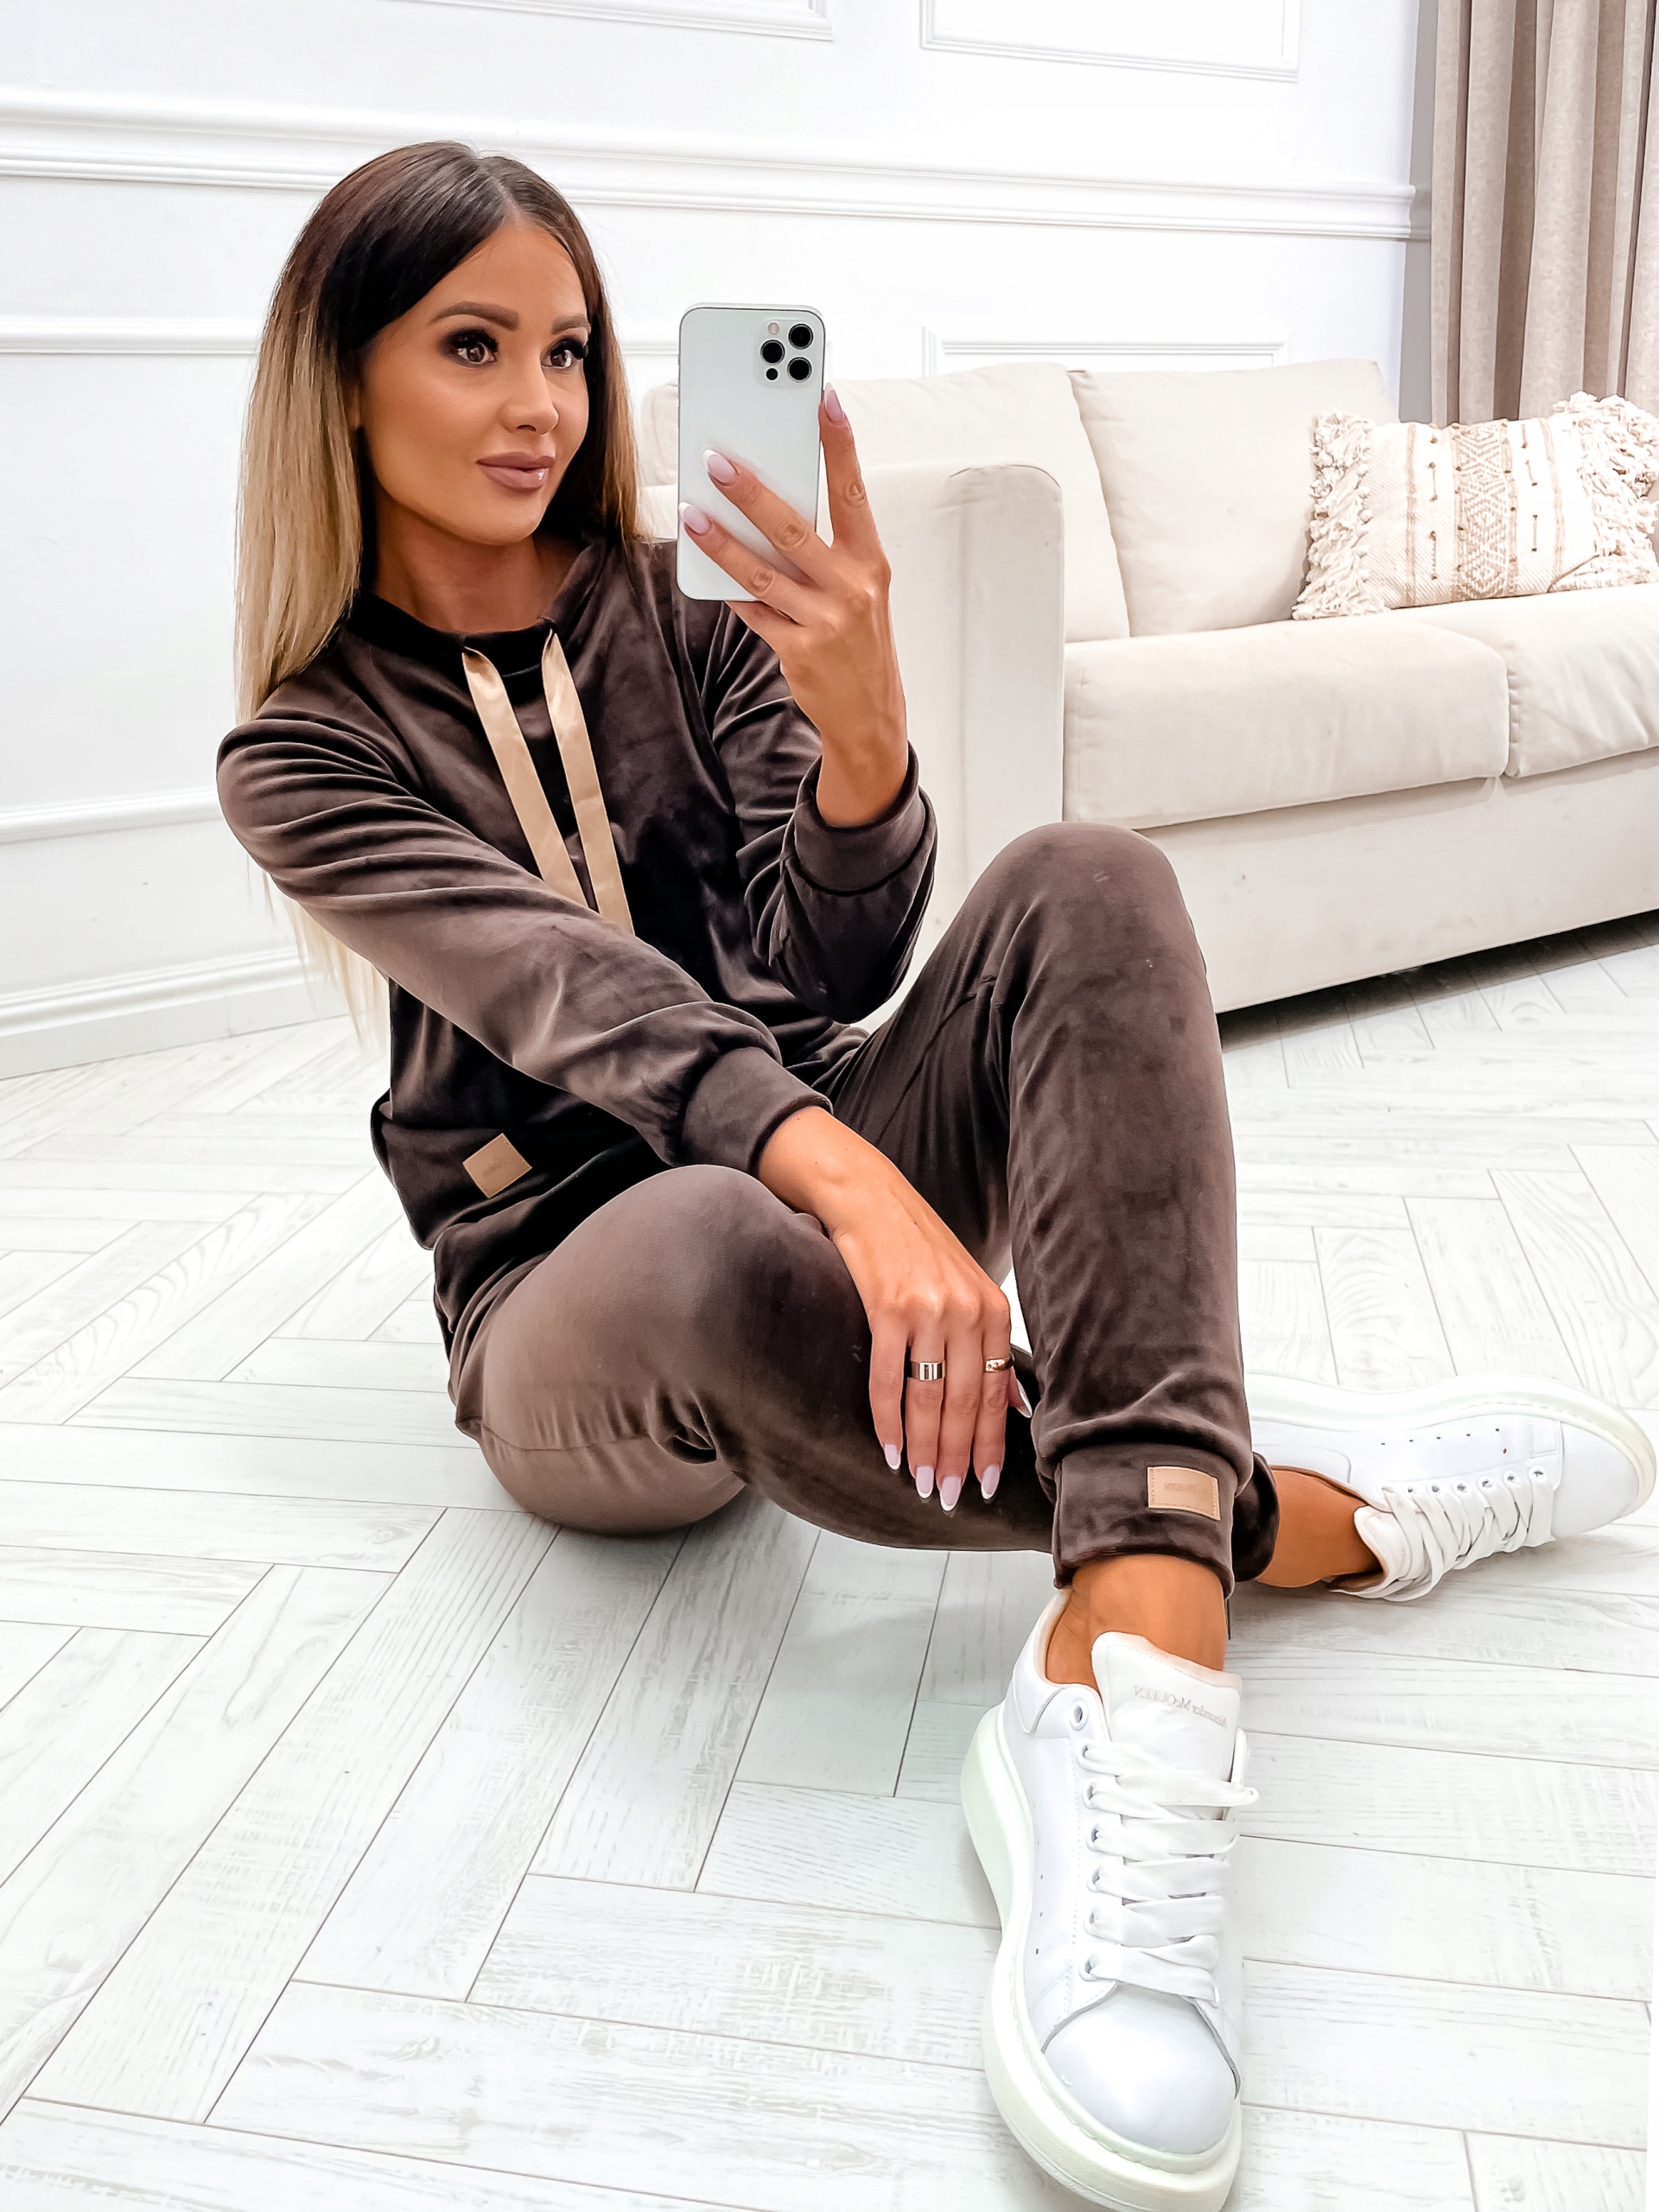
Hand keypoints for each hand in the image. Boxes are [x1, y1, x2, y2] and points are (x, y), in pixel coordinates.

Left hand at [681, 392, 908, 827]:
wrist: (871, 717)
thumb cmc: (860, 642)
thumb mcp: (858, 591)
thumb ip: (824, 551)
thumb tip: (768, 509)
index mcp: (871, 563)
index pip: (853, 493)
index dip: (839, 444)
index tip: (823, 398)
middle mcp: (852, 588)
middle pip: (795, 529)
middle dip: (752, 492)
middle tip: (717, 460)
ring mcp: (825, 621)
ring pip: (763, 572)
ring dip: (722, 541)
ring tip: (692, 513)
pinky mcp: (798, 650)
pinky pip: (754, 611)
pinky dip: (729, 588)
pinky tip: (705, 565)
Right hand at [757, 1107, 1017, 1509]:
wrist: (869, 1198)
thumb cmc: (918, 1248)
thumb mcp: (968, 1290)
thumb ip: (991, 1346)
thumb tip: (1015, 1407)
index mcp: (992, 1310)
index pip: (995, 1394)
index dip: (989, 1445)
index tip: (983, 1484)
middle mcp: (966, 1311)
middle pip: (963, 1404)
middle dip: (955, 1458)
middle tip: (946, 1497)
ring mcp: (927, 1309)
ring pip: (928, 1399)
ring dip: (923, 1449)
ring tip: (919, 1483)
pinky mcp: (887, 1307)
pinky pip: (888, 1379)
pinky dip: (887, 1421)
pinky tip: (889, 1448)